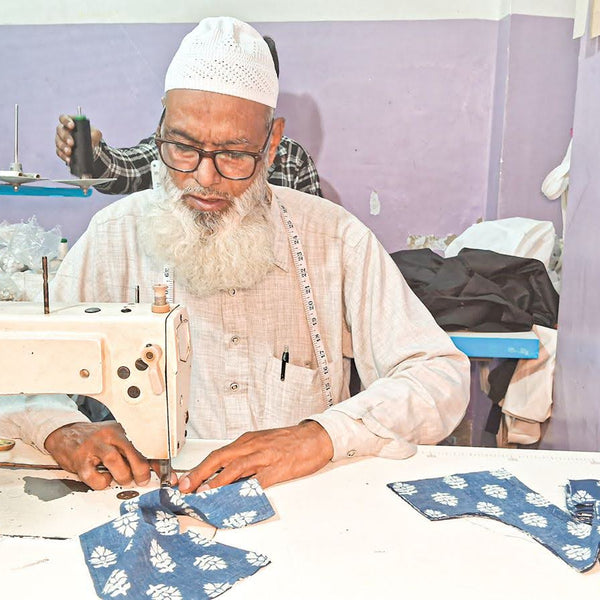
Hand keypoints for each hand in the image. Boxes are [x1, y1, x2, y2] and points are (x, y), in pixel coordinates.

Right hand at [44, 421, 151, 489]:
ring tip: (123, 479)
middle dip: (141, 470)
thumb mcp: (115, 439)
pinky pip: (95, 477)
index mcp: (120, 430)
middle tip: (142, 479)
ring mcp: (93, 447)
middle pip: (131, 452)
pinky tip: (103, 478)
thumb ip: (131, 451)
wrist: (65, 434)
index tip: (165, 474)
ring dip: (123, 475)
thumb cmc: (94, 440)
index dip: (156, 462)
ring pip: (114, 461)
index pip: (144, 445)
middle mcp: (108, 436)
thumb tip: (152, 468)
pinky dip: (102, 482)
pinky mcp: (80, 461)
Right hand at [55, 114, 101, 164]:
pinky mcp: (61, 150)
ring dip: (64, 147)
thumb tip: (91, 142)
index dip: (66, 121)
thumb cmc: (91, 136)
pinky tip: (69, 159)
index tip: (72, 126)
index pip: (64, 118)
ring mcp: (61, 140)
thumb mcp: (96, 134)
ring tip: (69, 152)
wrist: (92, 148)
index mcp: (69, 122)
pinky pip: (60, 152)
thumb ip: (95, 134)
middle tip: (72, 143)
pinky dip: (64, 156)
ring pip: (59, 142)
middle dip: (66, 137)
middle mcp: (63, 130)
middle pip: (60, 131)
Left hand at [178, 421, 333, 492]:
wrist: (315, 437)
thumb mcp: (262, 445)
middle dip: (199, 473)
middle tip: (184, 487)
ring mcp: (265, 457)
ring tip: (203, 493)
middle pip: (220, 458)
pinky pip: (258, 481)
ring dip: (217, 481)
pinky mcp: (278, 469)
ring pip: (236, 467)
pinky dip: (245, 490)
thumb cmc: (289, 442)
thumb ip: (244, 459)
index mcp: (247, 441)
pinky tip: (235, 498)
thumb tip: (223, 479)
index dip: (198, 468)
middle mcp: (252, 446)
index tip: (183, 480)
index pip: (217, 454)